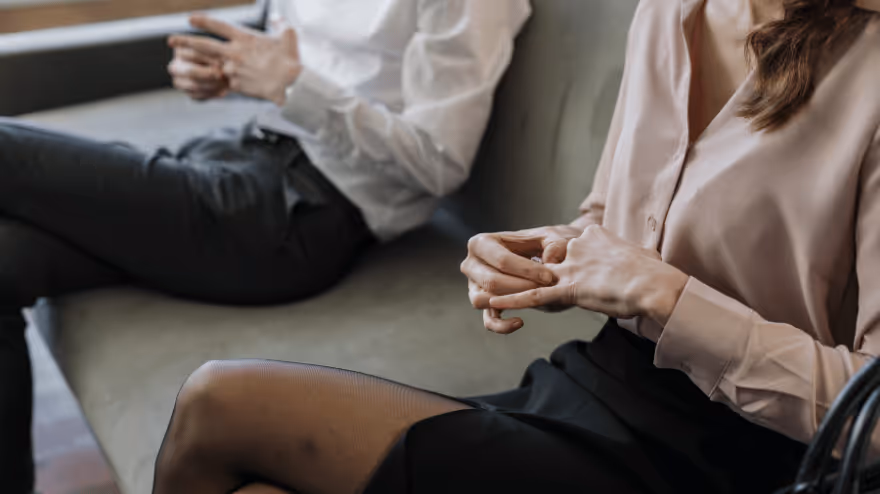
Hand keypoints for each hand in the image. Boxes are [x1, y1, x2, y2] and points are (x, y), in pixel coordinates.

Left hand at [169, 14, 301, 104]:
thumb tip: (278, 18)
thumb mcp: (288, 37)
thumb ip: (281, 25)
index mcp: (245, 38)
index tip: (190, 19)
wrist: (290, 84)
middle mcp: (235, 52)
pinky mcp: (236, 85)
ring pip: (210, 65)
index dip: (203, 21)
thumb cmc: (290, 60)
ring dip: (196, 63)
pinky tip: (208, 83)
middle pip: (204, 45)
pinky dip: (217, 82)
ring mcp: (233, 70)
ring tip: (181, 62)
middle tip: (170, 40)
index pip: (219, 26)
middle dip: (185, 41)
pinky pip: (223, 83)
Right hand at [461, 225, 583, 333]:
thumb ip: (556, 245)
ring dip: (511, 302)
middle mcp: (471, 264)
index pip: (501, 260)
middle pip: (491, 281)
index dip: (527, 270)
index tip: (550, 277)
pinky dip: (501, 325)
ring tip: (534, 298)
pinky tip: (520, 321)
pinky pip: (488, 320)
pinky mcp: (484, 304)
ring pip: (483, 300)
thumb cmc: (544, 245)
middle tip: (546, 289)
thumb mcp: (554, 237)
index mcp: (482, 243)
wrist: (545, 256)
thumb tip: (549, 260)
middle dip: (521, 288)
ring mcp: (474, 285)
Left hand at [488, 225, 688, 337]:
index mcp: (594, 236)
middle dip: (533, 271)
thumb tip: (646, 259)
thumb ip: (632, 257)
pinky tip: (495, 302)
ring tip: (488, 289)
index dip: (562, 259)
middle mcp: (577, 247)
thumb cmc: (657, 274)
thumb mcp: (642, 256)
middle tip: (520, 276)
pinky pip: (534, 296)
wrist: (656, 285)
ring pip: (534, 277)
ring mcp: (572, 267)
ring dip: (510, 284)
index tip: (560, 265)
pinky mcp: (570, 288)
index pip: (568, 246)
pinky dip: (513, 300)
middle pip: (549, 260)